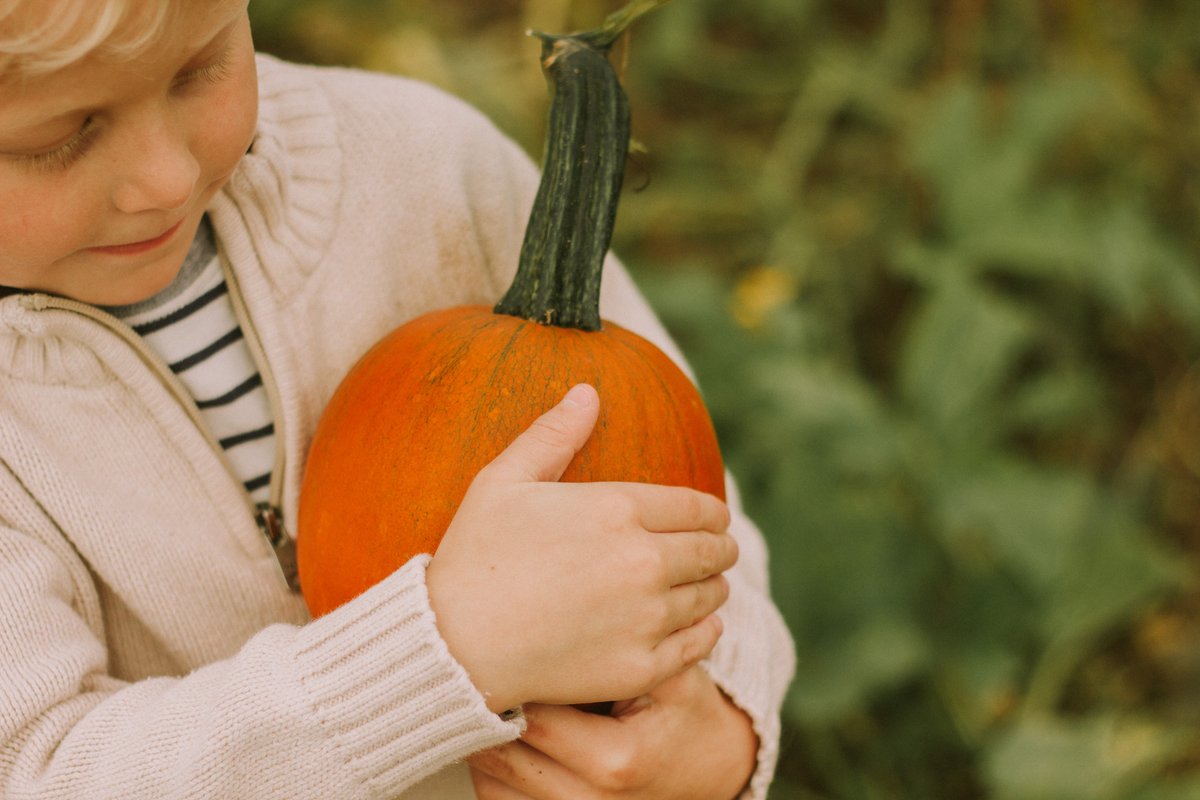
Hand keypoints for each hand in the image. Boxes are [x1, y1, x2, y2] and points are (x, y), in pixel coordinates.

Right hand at [426, 384, 736, 713]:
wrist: (454, 644)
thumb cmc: (474, 556)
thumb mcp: (503, 481)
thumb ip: (552, 434)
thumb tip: (587, 392)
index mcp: (618, 509)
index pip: (697, 507)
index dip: (713, 513)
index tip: (716, 519)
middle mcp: (643, 561)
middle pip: (712, 551)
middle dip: (721, 548)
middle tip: (721, 552)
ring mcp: (646, 617)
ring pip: (710, 596)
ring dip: (714, 587)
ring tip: (709, 586)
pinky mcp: (641, 665)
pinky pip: (698, 644)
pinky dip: (707, 631)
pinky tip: (703, 624)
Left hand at [468, 666, 758, 798]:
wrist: (711, 767)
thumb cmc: (686, 712)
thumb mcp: (675, 676)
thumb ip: (630, 650)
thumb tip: (561, 624)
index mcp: (617, 759)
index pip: (535, 718)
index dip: (511, 682)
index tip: (500, 648)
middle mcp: (590, 799)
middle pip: (503, 754)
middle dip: (484, 710)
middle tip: (472, 665)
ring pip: (492, 783)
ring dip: (479, 741)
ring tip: (479, 698)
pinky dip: (490, 769)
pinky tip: (497, 731)